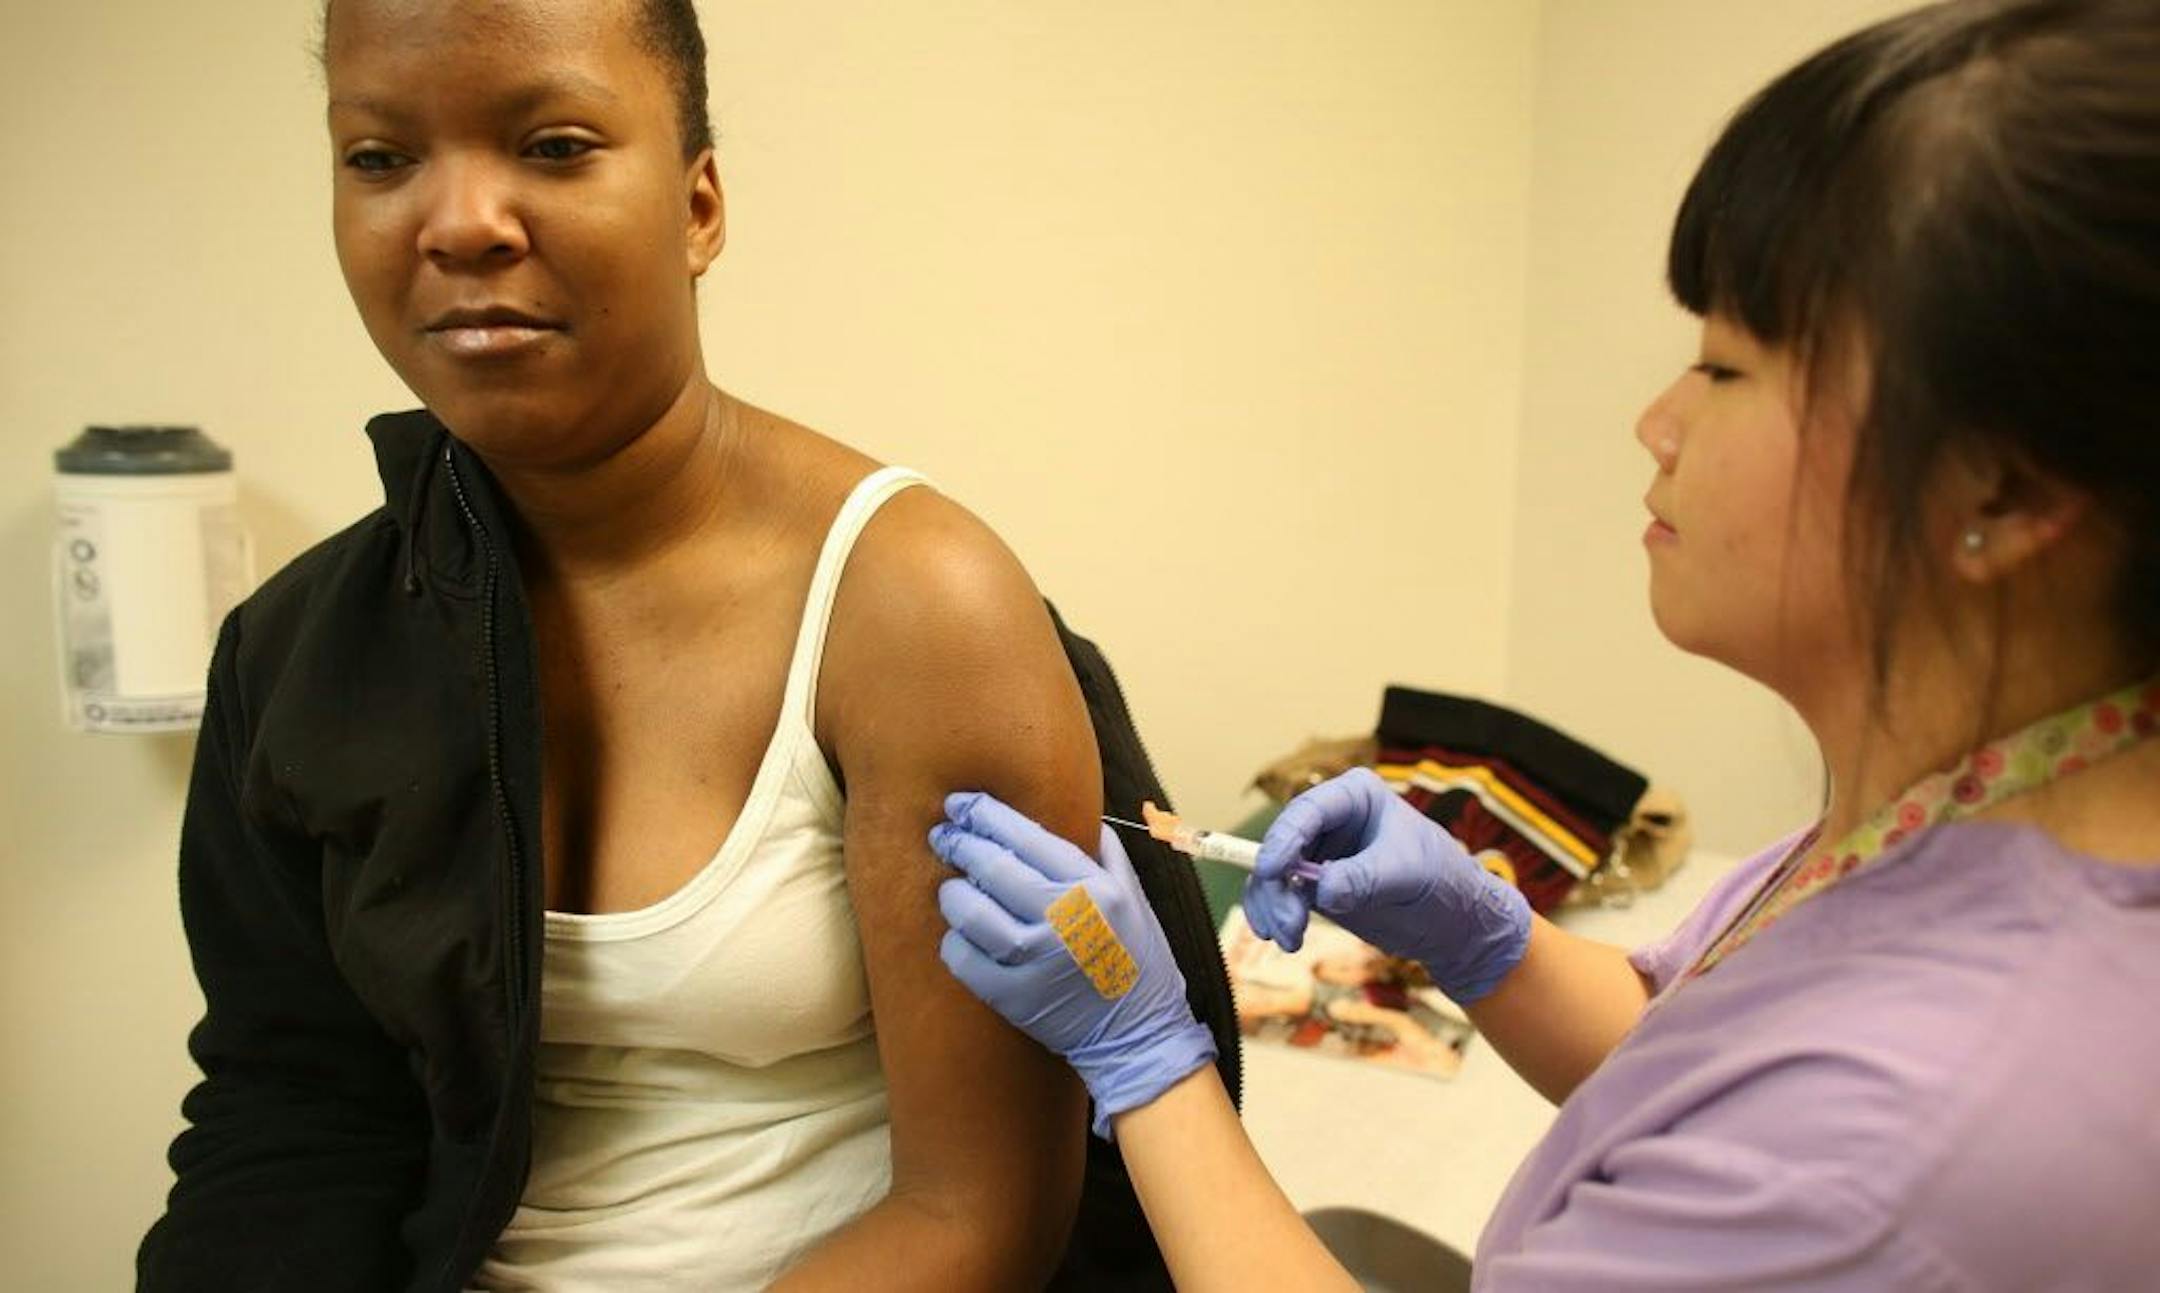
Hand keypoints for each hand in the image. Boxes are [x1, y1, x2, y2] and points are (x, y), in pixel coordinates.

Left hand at [930, 792, 1216, 1138]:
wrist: (1139, 1034)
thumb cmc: (1137, 959)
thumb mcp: (1134, 897)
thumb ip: (1105, 852)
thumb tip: (1074, 811)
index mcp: (1094, 888)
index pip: (1028, 836)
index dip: (987, 815)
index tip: (962, 804)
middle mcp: (1064, 919)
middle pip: (994, 868)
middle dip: (960, 843)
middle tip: (943, 835)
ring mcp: (1036, 961)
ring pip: (972, 913)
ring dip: (952, 893)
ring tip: (950, 888)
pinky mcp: (1014, 997)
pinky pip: (964, 960)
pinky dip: (954, 943)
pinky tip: (958, 934)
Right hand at [1242, 768, 1530, 1003]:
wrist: (1454, 923)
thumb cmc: (1442, 880)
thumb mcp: (1408, 872)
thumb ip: (1364, 877)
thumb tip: (1322, 889)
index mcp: (1356, 796)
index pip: (1308, 810)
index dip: (1283, 838)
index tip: (1270, 871)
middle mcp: (1330, 820)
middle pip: (1282, 844)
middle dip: (1275, 884)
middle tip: (1286, 923)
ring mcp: (1319, 854)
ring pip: (1273, 874)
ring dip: (1272, 906)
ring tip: (1288, 939)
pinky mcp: (1315, 887)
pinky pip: (1281, 896)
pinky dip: (1275, 915)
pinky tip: (1285, 938)